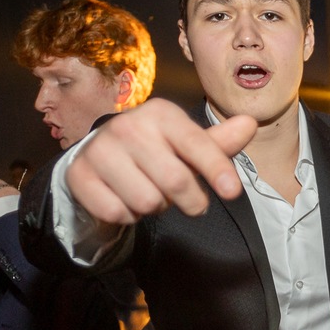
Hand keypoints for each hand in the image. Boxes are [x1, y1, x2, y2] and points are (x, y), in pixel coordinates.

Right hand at [65, 99, 255, 224]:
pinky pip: (118, 213)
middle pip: (175, 181)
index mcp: (160, 113)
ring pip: (146, 202)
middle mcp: (127, 126)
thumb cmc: (155, 151)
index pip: (196, 143)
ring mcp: (100, 150)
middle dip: (190, 201)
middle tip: (187, 199)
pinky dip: (128, 216)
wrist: (99, 157)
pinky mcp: (79, 175)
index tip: (232, 191)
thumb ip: (219, 141)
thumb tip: (250, 124)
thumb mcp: (188, 144)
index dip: (216, 168)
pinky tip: (125, 198)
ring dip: (155, 207)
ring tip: (149, 191)